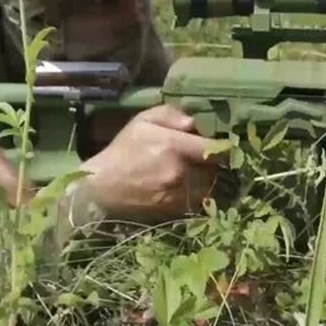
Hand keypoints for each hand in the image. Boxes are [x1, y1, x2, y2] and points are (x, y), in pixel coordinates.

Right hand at [79, 104, 228, 223]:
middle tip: (204, 159)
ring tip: (195, 174)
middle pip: (214, 169)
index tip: (223, 146)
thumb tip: (194, 123)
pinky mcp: (174, 211)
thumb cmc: (123, 150)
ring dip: (205, 180)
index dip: (223, 148)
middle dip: (211, 163)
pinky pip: (197, 202)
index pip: (215, 148)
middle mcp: (180, 171)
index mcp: (174, 145)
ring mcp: (178, 194)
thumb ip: (170, 115)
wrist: (101, 187)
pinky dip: (196, 195)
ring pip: (208, 187)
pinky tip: (185, 188)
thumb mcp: (142, 121)